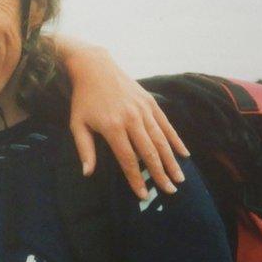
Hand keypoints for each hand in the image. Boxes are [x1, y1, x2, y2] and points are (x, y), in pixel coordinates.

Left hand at [61, 43, 188, 198]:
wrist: (95, 67)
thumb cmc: (84, 99)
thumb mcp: (77, 124)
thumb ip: (84, 149)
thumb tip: (87, 174)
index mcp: (112, 127)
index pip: (127, 159)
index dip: (136, 179)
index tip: (143, 195)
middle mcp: (131, 119)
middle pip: (149, 152)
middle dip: (160, 174)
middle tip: (170, 191)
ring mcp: (143, 109)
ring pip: (161, 140)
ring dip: (171, 160)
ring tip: (179, 178)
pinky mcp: (151, 102)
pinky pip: (166, 124)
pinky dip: (176, 139)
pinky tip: (184, 154)